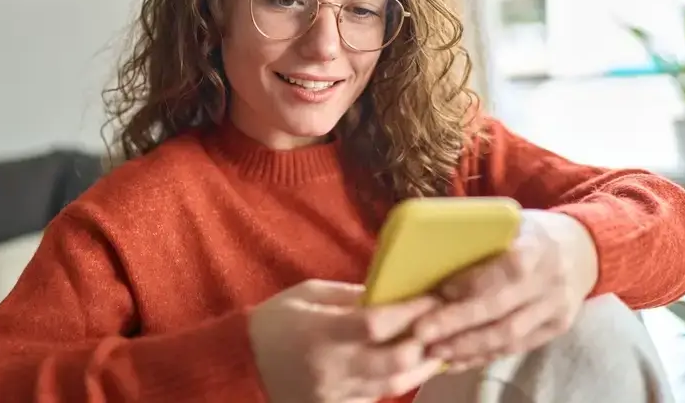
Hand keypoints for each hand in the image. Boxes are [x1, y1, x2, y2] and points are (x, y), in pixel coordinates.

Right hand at [248, 279, 444, 402]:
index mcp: (321, 332)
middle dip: (425, 343)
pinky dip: (396, 381)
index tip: (434, 297)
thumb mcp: (307, 294)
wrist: (241, 366)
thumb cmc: (273, 323)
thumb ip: (349, 295)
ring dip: (421, 366)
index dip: (412, 311)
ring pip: (394, 386)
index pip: (377, 324)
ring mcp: (335, 394)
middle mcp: (331, 367)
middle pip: (395, 362)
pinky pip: (376, 397)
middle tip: (443, 325)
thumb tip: (390, 292)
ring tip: (437, 347)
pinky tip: (408, 366)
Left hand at [412, 209, 598, 372]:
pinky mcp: (556, 329)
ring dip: (467, 347)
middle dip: (457, 324)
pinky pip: (516, 348)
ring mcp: (556, 309)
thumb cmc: (532, 232)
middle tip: (421, 332)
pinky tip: (457, 360)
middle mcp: (550, 281)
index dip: (472, 283)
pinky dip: (483, 356)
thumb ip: (481, 236)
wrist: (584, 249)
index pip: (506, 269)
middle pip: (501, 310)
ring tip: (434, 351)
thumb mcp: (512, 221)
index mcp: (537, 246)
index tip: (438, 292)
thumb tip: (430, 252)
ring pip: (509, 336)